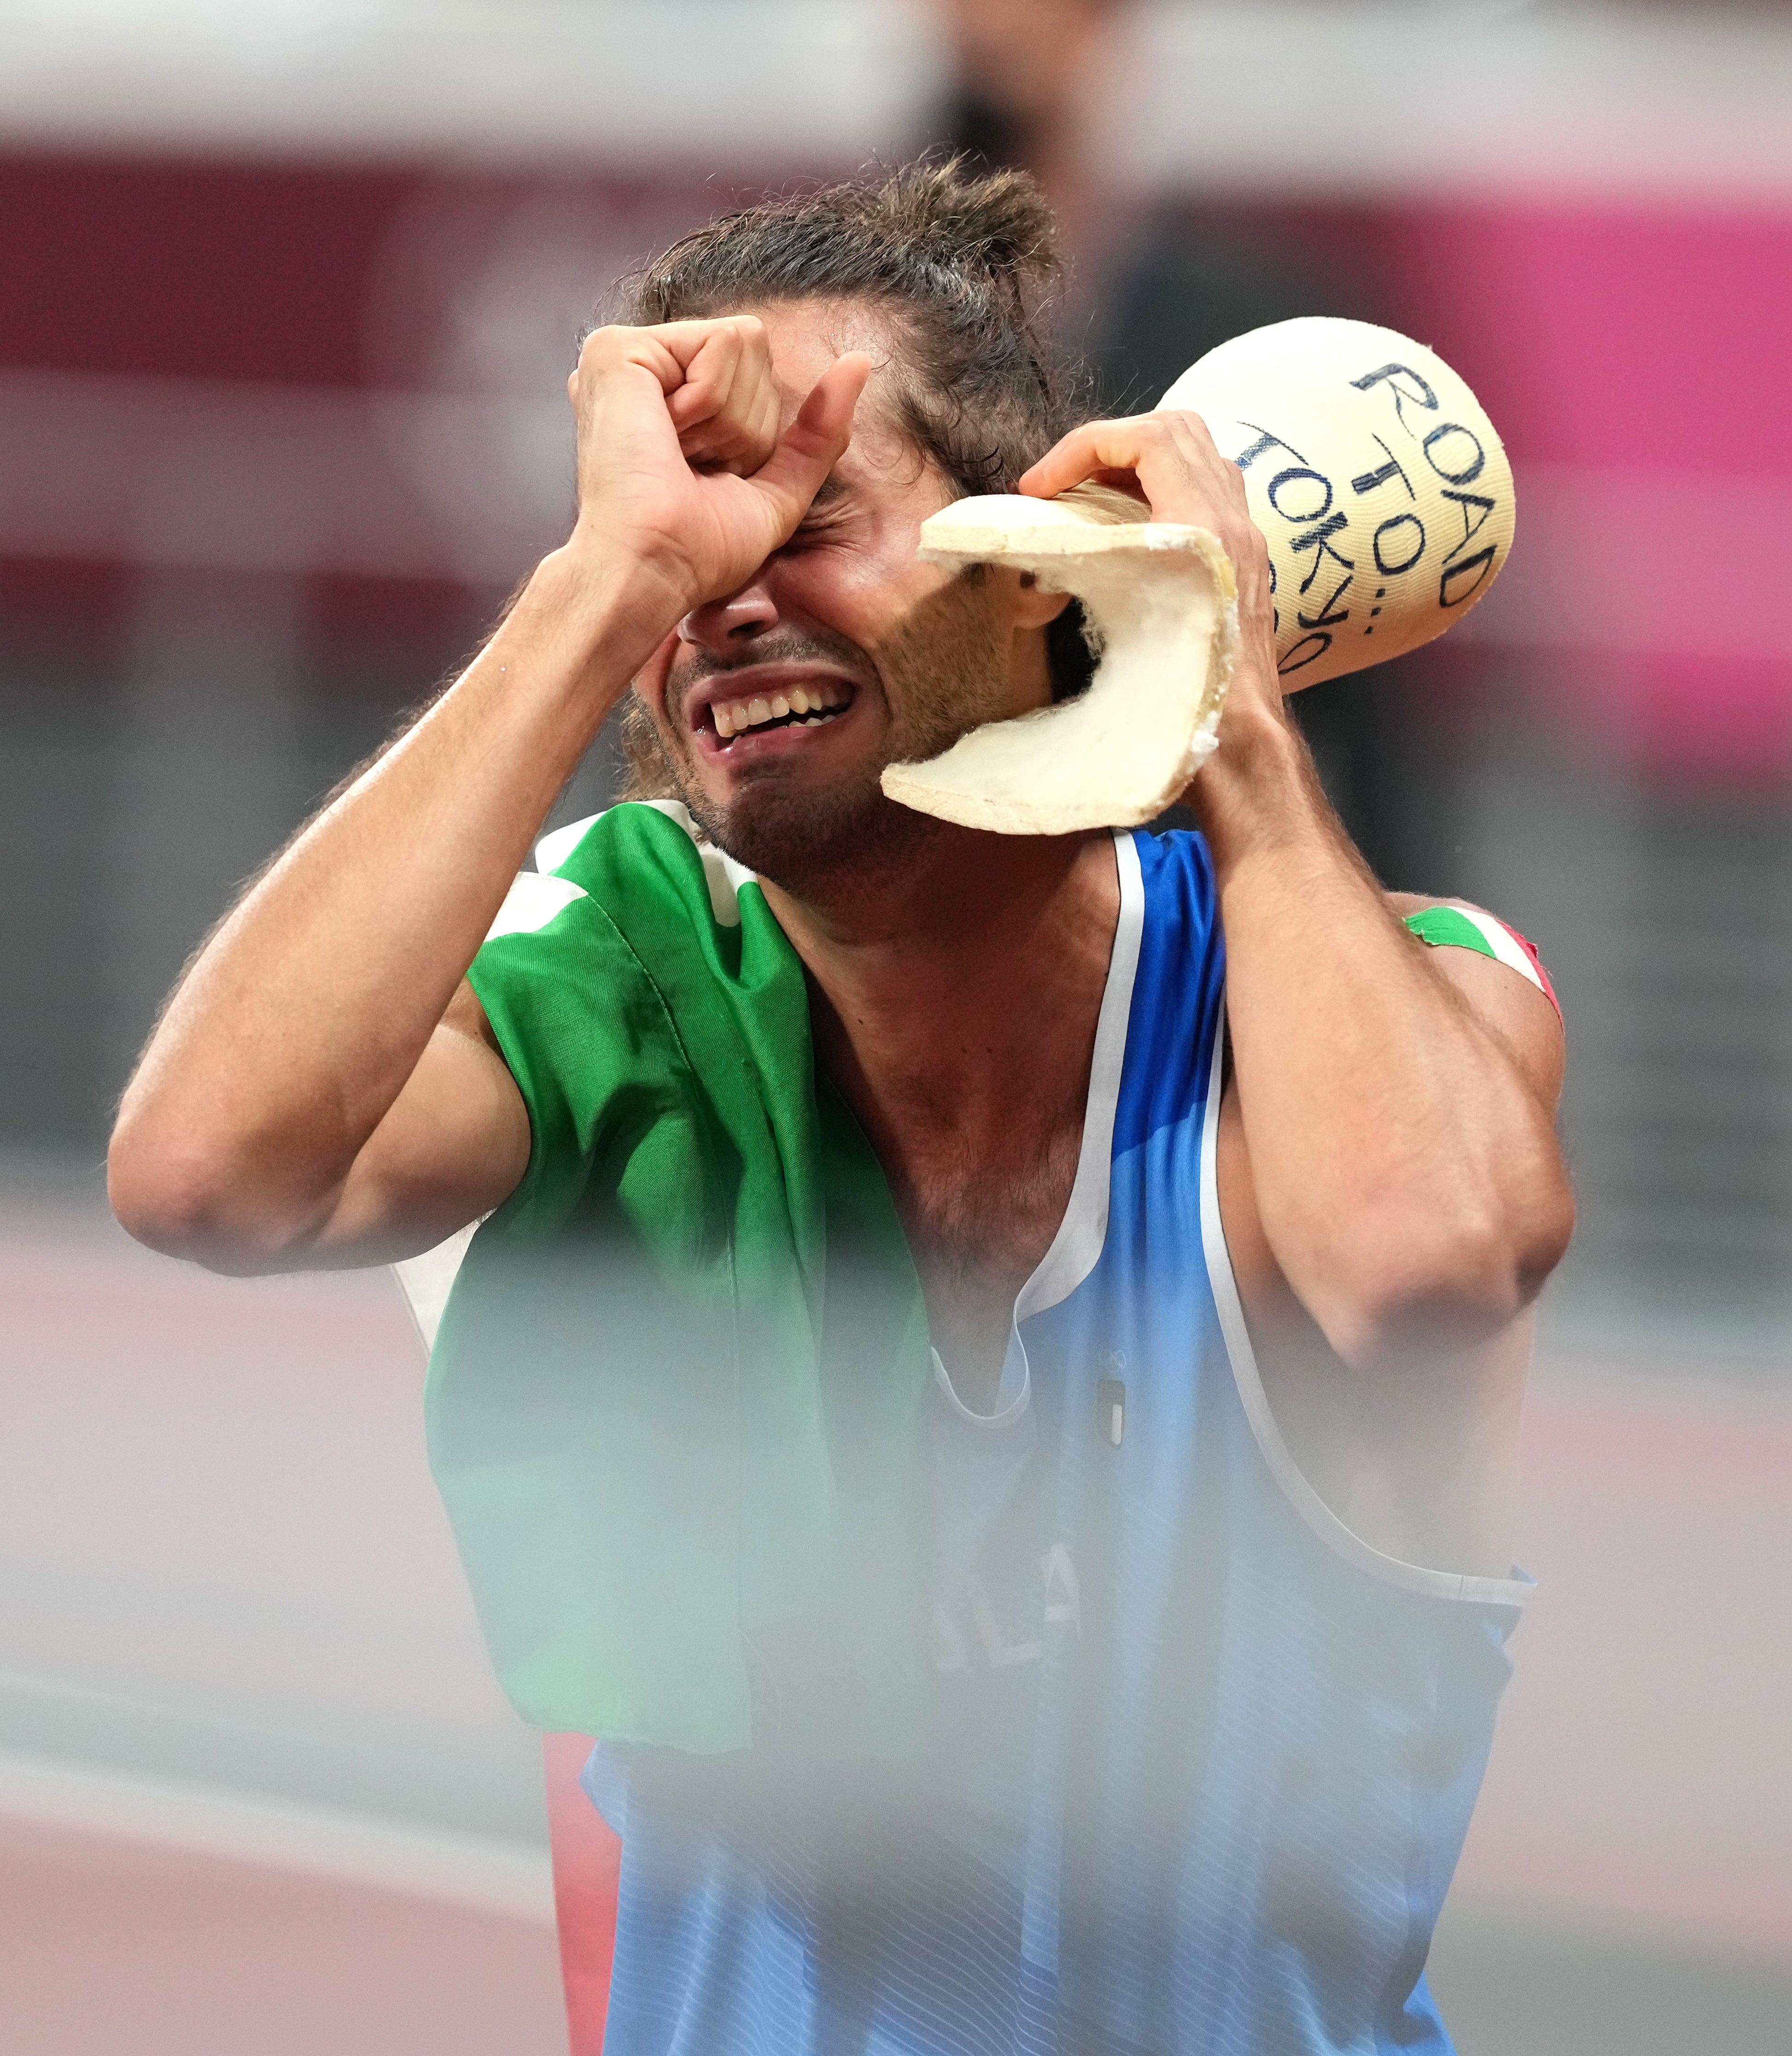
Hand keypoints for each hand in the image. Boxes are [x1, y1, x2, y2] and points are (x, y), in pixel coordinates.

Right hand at [566, 316, 871, 621]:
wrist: (653, 570)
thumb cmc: (699, 551)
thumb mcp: (778, 490)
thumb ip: (818, 431)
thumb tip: (861, 362)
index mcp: (668, 396)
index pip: (757, 369)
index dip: (755, 433)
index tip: (706, 476)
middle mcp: (643, 369)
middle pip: (754, 346)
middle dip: (745, 422)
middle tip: (692, 466)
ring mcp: (625, 353)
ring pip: (741, 339)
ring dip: (729, 419)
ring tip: (677, 455)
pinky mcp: (618, 348)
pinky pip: (719, 342)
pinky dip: (711, 403)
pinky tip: (666, 437)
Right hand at [1019, 410, 1281, 728]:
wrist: (1243, 748)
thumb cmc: (1185, 705)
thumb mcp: (1124, 633)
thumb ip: (1090, 572)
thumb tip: (1038, 545)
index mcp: (1206, 531)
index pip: (1148, 440)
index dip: (1082, 448)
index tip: (1038, 486)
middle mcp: (1234, 524)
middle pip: (1176, 430)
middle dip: (1109, 443)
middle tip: (1061, 483)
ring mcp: (1245, 540)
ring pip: (1197, 455)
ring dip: (1135, 462)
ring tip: (1086, 497)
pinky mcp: (1243, 563)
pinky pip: (1207, 491)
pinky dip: (1161, 489)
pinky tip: (1125, 529)